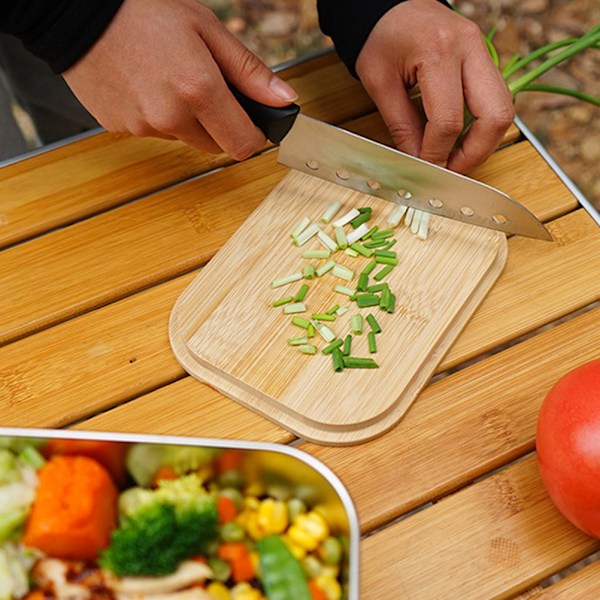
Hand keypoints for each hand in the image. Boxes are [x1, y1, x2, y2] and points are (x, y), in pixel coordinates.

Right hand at [62, 0, 297, 159]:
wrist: (76, 11)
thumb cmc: (142, 9)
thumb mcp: (207, 30)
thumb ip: (249, 71)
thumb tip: (283, 100)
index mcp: (198, 90)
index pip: (243, 145)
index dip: (252, 135)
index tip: (251, 124)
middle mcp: (170, 116)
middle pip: (214, 145)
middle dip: (218, 124)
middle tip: (202, 87)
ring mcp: (143, 126)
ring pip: (182, 138)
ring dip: (184, 119)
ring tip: (167, 78)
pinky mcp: (120, 128)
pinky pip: (152, 132)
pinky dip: (155, 116)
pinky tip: (144, 85)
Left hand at [355, 0, 514, 172]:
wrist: (389, 4)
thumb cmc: (379, 37)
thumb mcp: (380, 84)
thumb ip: (402, 127)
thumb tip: (419, 163)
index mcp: (438, 52)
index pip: (449, 122)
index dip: (438, 155)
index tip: (427, 172)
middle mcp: (470, 48)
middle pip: (495, 116)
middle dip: (475, 153)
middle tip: (450, 171)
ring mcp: (483, 51)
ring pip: (503, 109)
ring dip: (483, 142)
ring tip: (454, 158)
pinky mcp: (484, 58)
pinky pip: (495, 100)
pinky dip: (481, 126)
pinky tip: (458, 138)